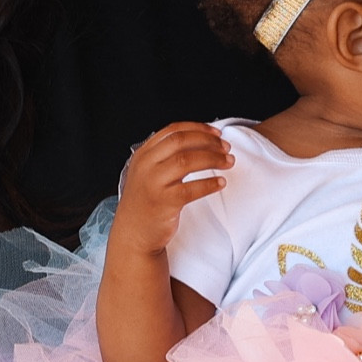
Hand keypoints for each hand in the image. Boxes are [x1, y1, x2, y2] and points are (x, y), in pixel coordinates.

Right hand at [109, 122, 233, 255]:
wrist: (133, 233)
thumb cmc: (146, 202)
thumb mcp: (148, 173)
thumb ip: (165, 156)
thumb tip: (201, 141)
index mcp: (143, 154)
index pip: (173, 130)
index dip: (198, 128)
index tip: (217, 133)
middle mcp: (146, 165)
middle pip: (181, 141)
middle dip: (208, 141)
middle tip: (226, 148)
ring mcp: (154, 183)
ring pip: (187, 161)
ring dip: (213, 159)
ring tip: (228, 162)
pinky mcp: (164, 202)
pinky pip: (191, 189)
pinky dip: (209, 184)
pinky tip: (221, 183)